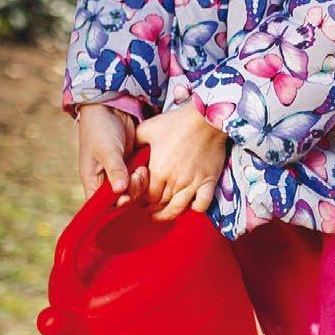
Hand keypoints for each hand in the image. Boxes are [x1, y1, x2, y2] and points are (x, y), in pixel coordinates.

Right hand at [75, 105, 137, 201]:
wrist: (111, 107)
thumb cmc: (100, 128)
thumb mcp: (107, 150)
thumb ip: (114, 170)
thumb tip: (120, 191)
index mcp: (92, 181)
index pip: (100, 206)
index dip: (114, 206)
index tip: (125, 196)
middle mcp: (105, 181)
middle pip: (121, 200)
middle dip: (131, 192)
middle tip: (137, 175)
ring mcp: (119, 174)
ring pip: (133, 191)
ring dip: (140, 184)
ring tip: (141, 169)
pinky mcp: (131, 166)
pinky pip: (140, 179)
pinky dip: (144, 176)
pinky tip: (145, 166)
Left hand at [134, 105, 228, 222]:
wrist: (206, 119)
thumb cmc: (176, 123)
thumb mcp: (148, 129)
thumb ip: (135, 142)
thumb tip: (127, 151)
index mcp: (158, 171)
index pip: (147, 196)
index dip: (142, 200)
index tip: (141, 200)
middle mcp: (174, 181)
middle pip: (160, 204)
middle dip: (153, 210)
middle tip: (150, 211)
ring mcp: (192, 183)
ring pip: (178, 209)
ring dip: (169, 215)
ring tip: (164, 215)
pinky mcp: (208, 181)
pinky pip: (202, 204)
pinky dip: (196, 208)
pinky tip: (191, 205)